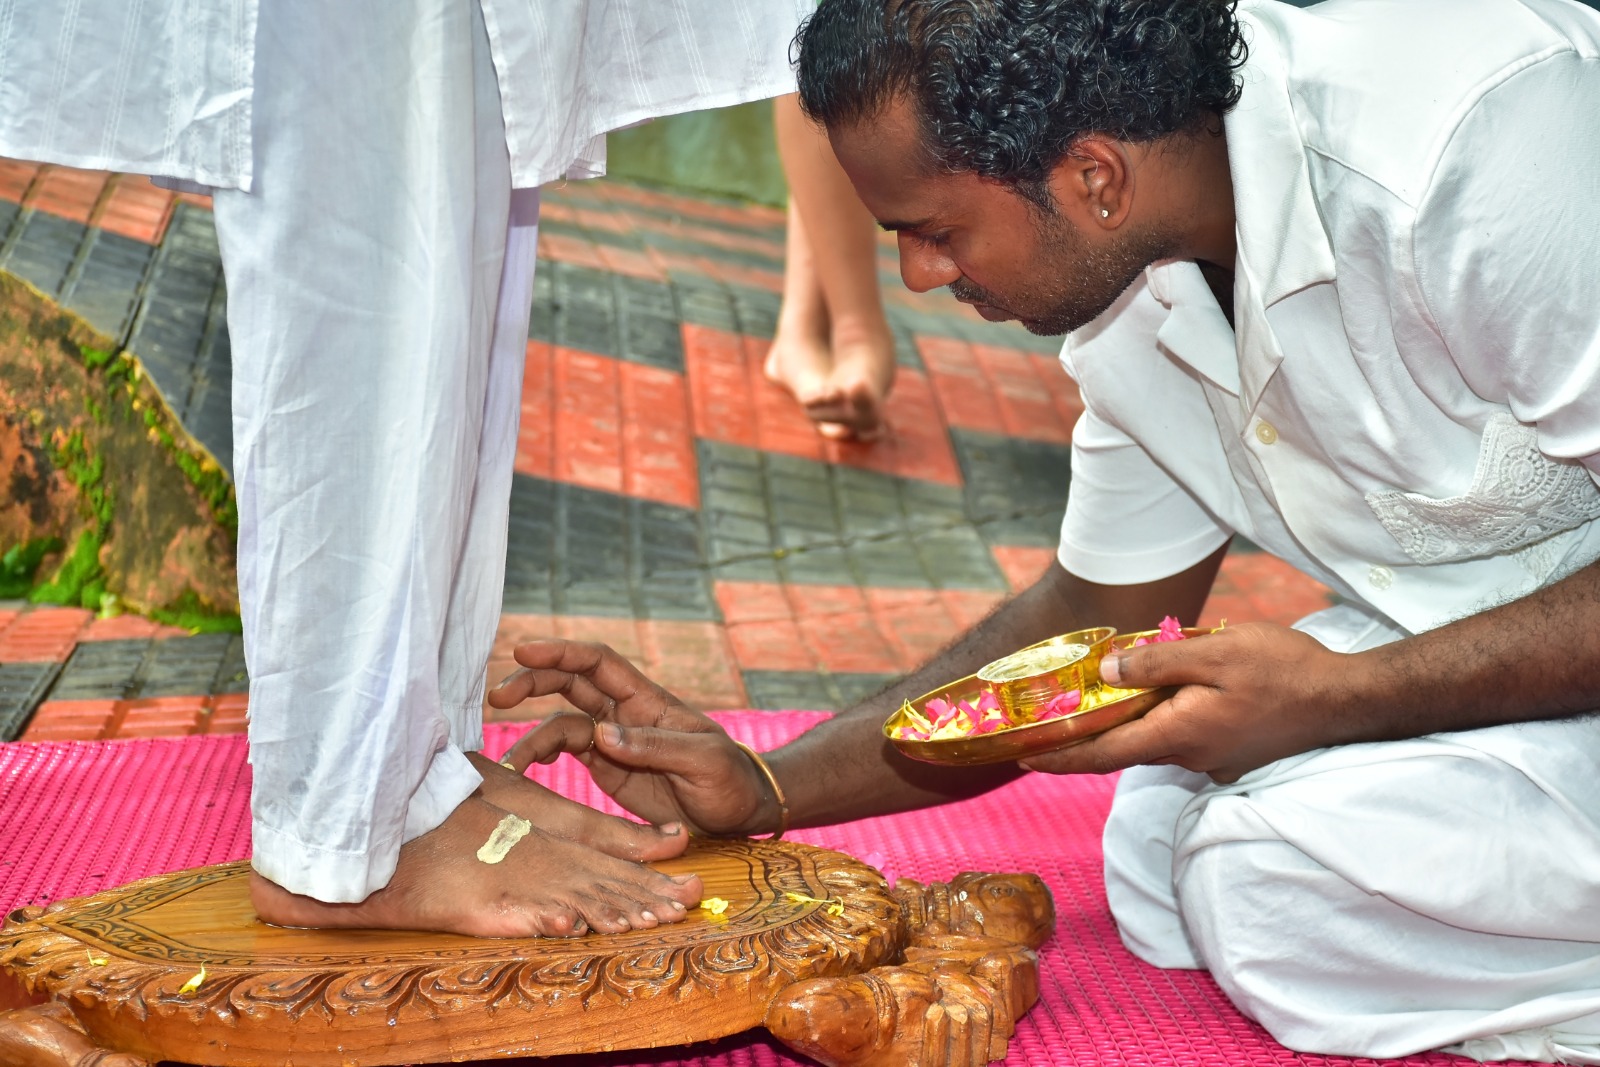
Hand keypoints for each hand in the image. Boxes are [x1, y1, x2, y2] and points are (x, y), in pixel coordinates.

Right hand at [487, 640, 780, 835]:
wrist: (738, 811)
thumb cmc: (729, 779)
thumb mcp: (703, 760)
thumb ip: (656, 746)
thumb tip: (603, 734)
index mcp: (647, 700)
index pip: (598, 662)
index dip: (562, 652)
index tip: (524, 651)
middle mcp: (624, 712)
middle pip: (570, 683)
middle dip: (533, 681)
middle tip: (497, 694)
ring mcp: (613, 740)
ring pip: (562, 721)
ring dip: (532, 732)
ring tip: (508, 760)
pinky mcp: (607, 767)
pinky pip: (567, 753)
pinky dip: (542, 755)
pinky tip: (523, 768)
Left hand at [1019, 623, 1354, 782]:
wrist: (1349, 699)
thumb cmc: (1285, 670)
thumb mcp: (1217, 652)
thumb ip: (1158, 663)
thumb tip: (1107, 673)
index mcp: (1180, 733)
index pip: (1102, 754)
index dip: (1059, 756)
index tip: (1023, 756)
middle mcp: (1190, 755)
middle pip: (1123, 749)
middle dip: (1084, 738)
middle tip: (1046, 722)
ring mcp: (1213, 758)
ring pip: (1153, 740)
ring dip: (1124, 723)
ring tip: (1097, 695)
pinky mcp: (1231, 752)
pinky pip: (1181, 736)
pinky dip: (1158, 718)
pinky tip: (1159, 690)